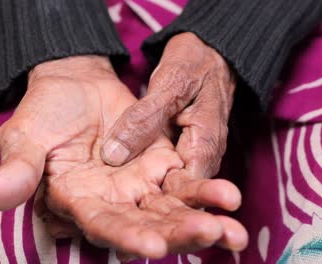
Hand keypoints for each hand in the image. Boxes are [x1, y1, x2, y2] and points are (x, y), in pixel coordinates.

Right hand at [0, 56, 241, 258]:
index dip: (126, 236)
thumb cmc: (43, 115)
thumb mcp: (24, 139)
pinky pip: (187, 182)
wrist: (74, 86)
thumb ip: (15, 172)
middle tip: (211, 233)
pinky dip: (207, 190)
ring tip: (232, 228)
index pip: (103, 226)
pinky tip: (230, 198)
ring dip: (202, 219)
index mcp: (77, 202)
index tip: (152, 246)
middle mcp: (113, 202)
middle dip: (178, 233)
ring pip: (173, 209)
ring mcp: (140, 186)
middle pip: (147, 225)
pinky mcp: (162, 165)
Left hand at [100, 32, 247, 250]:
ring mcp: (186, 160)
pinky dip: (144, 201)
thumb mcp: (171, 83)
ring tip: (123, 250)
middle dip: (163, 230)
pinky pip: (159, 184)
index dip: (171, 216)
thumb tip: (113, 155)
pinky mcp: (173, 158)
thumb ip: (144, 118)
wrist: (209, 56)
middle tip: (134, 254)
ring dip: (151, 224)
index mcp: (204, 145)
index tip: (146, 239)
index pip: (189, 189)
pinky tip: (122, 217)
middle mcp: (198, 160)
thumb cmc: (194, 65)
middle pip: (182, 203)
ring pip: (169, 198)